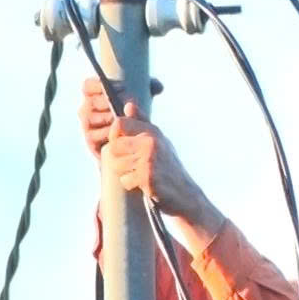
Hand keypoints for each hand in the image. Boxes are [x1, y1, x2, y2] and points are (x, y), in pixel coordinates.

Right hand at [77, 76, 164, 158]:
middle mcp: (86, 108)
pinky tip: (123, 132)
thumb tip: (159, 86)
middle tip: (127, 103)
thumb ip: (150, 89)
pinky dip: (110, 133)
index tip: (119, 87)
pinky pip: (96, 135)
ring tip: (126, 118)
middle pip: (92, 102)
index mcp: (93, 95)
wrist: (129, 144)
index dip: (100, 84)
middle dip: (109, 101)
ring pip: (93, 118)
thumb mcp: (142, 100)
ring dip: (110, 117)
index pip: (88, 85)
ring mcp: (87, 125)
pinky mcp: (90, 140)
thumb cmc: (133, 115)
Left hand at [101, 100, 213, 225]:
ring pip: (116, 164)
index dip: (114, 136)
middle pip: (113, 146)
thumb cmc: (168, 167)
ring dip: (124, 173)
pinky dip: (131, 185)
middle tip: (132, 166)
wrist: (185, 194)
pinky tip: (144, 185)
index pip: (119, 124)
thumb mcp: (158, 140)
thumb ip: (142, 122)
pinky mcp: (147, 177)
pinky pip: (124, 180)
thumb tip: (128, 105)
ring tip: (140, 175)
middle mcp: (150, 142)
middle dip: (118, 159)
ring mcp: (149, 159)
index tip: (121, 147)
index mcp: (152, 131)